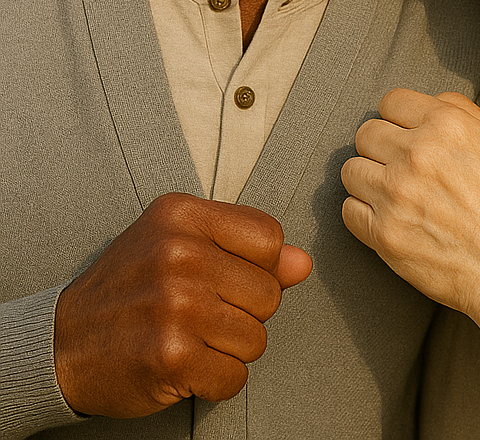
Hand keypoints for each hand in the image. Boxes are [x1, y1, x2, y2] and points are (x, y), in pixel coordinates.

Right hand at [53, 192, 311, 417]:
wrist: (61, 343)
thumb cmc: (130, 287)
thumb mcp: (179, 243)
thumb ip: (245, 248)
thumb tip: (302, 264)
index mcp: (182, 216)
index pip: (270, 238)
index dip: (259, 266)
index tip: (226, 277)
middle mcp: (179, 254)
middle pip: (269, 292)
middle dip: (245, 312)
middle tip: (203, 313)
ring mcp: (175, 305)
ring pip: (257, 337)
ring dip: (230, 349)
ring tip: (193, 338)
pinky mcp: (170, 356)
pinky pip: (234, 377)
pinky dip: (216, 380)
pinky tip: (187, 364)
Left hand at [342, 89, 479, 325]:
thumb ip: (465, 113)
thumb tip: (433, 102)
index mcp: (447, 125)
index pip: (392, 101)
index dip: (399, 118)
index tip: (405, 132)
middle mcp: (417, 154)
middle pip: (366, 133)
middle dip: (380, 146)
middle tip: (399, 164)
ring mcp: (397, 195)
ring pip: (351, 170)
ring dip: (368, 178)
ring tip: (392, 192)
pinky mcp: (385, 235)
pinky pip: (349, 211)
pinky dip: (364, 213)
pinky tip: (388, 217)